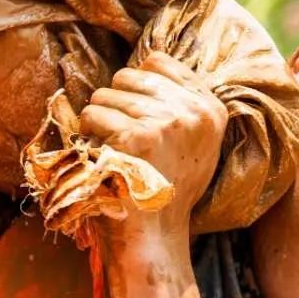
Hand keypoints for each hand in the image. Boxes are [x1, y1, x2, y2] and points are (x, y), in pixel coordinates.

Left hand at [79, 54, 227, 226]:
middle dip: (115, 102)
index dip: (136, 83)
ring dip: (98, 119)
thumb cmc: (167, 193)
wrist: (154, 236)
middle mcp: (192, 112)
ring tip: (111, 149)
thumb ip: (183, 107)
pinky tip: (100, 155)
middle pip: (129, 75)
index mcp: (211, 110)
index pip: (158, 60)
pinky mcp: (134, 137)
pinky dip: (87, 134)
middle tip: (120, 136)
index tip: (135, 114)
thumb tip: (147, 64)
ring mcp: (163, 122)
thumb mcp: (196, 146)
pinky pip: (93, 114)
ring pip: (105, 93)